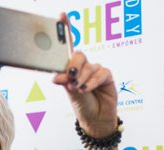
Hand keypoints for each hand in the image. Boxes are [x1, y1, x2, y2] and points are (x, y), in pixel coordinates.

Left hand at [53, 15, 117, 137]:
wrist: (95, 120)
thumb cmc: (81, 106)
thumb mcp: (70, 94)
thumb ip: (65, 83)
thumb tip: (57, 76)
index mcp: (70, 69)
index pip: (68, 47)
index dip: (65, 30)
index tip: (61, 16)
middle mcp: (83, 67)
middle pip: (78, 55)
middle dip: (74, 65)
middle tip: (70, 77)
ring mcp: (95, 71)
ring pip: (89, 66)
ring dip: (82, 78)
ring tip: (79, 90)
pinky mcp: (106, 77)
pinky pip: (100, 73)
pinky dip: (92, 81)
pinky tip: (87, 89)